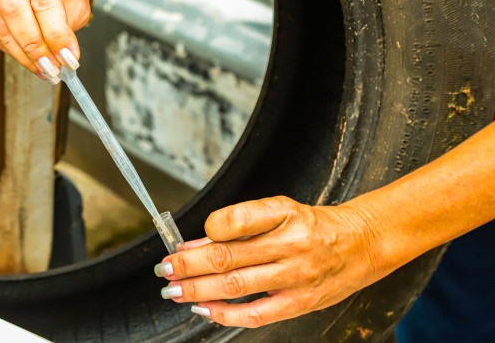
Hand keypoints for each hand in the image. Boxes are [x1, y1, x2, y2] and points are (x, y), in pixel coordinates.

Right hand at [0, 0, 90, 80]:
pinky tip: (30, 61)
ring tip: (44, 70)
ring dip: (23, 54)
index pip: (43, 0)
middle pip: (13, 10)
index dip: (55, 34)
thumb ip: (70, 25)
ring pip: (0, 25)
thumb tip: (63, 56)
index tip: (68, 58)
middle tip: (52, 68)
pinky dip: (13, 51)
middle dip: (34, 46)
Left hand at [154, 196, 386, 327]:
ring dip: (198, 289)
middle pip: (228, 257)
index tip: (183, 240)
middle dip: (188, 265)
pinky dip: (225, 314)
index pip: (237, 220)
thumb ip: (240, 224)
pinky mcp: (300, 303)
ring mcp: (296, 276)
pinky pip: (256, 314)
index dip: (206, 230)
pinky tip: (203, 309)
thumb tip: (196, 242)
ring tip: (173, 289)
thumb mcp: (280, 210)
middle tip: (163, 268)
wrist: (361, 244)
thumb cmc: (312, 226)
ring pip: (236, 286)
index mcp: (284, 213)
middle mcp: (291, 244)